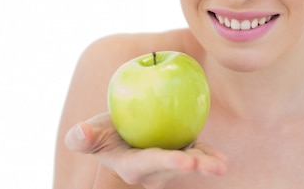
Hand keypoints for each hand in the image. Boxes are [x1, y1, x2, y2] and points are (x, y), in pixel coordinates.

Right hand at [65, 112, 226, 188]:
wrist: (122, 131)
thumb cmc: (104, 132)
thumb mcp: (90, 134)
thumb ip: (82, 137)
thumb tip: (80, 132)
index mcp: (132, 166)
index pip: (150, 163)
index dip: (168, 162)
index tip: (187, 161)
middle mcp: (152, 171)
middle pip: (174, 168)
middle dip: (193, 168)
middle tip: (212, 166)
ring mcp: (168, 164)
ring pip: (189, 164)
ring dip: (206, 165)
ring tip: (222, 165)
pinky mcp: (181, 153)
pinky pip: (196, 154)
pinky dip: (209, 156)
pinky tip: (223, 159)